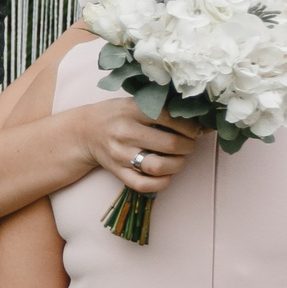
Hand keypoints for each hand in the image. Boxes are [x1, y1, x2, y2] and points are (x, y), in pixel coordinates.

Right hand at [75, 98, 206, 194]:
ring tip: (180, 159)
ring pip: (158, 166)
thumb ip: (161, 109)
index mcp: (131, 110)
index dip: (190, 126)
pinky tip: (167, 174)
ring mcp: (120, 154)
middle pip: (170, 144)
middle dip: (188, 146)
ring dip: (178, 164)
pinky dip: (162, 182)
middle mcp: (125, 132)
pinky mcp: (118, 172)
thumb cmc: (116, 115)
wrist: (85, 132)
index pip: (170, 118)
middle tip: (189, 144)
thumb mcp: (134, 102)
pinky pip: (144, 185)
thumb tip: (201, 122)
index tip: (195, 129)